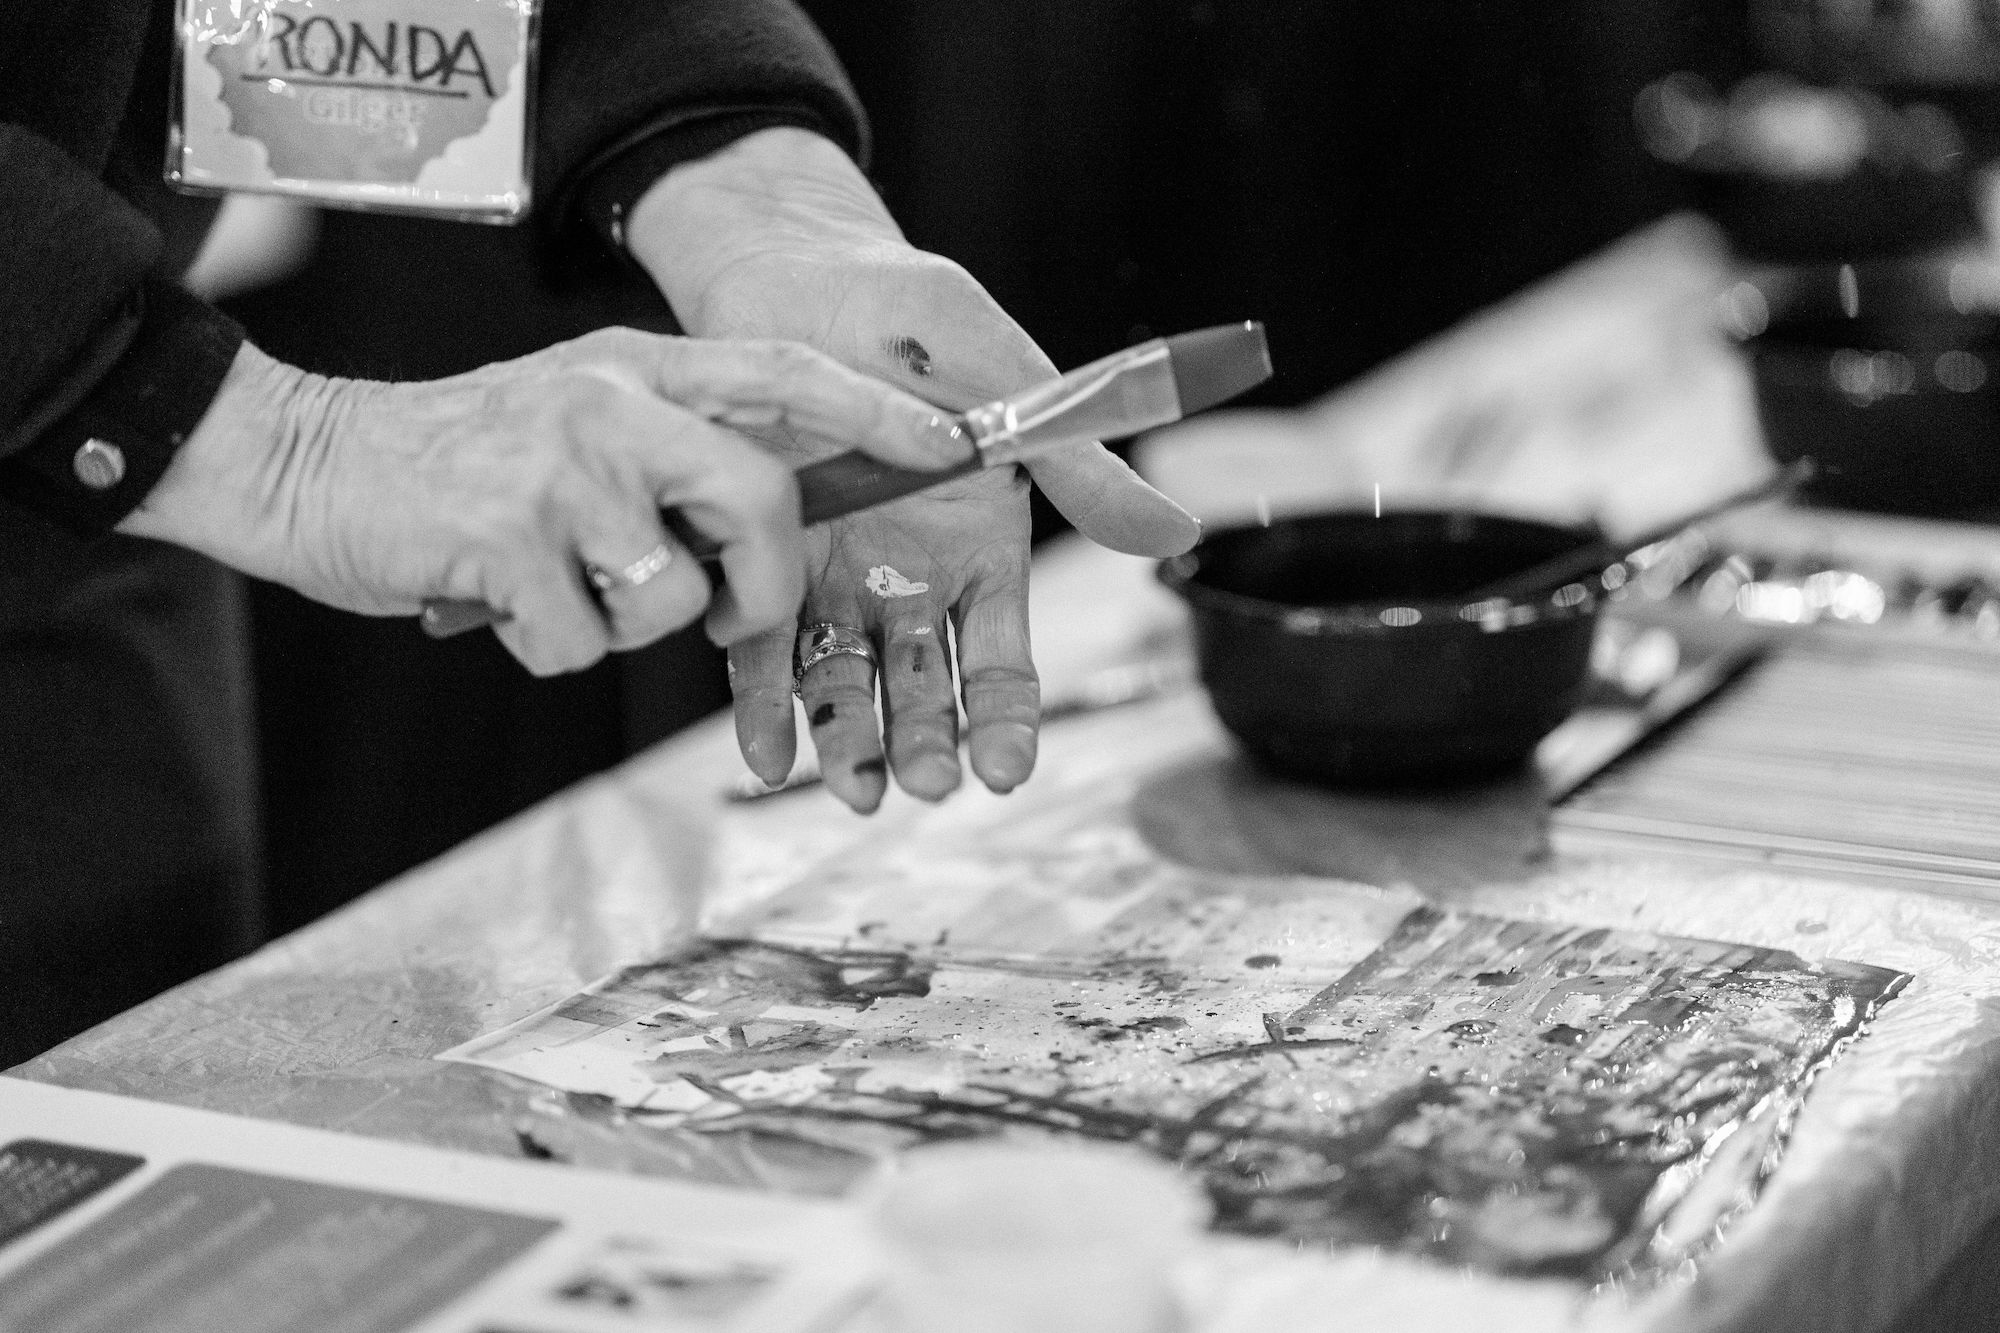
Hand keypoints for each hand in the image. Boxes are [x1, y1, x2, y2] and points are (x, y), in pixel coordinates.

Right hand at [119, 328, 969, 676]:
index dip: (876, 414)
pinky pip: (584, 644)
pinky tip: (504, 603)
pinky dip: (549, 650)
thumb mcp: (574, 417)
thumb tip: (766, 531)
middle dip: (767, 584)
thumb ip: (667, 452)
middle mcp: (611, 407)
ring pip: (672, 596)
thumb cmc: (458, 464)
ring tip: (560, 587)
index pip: (784, 375)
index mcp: (637, 371)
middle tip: (737, 612)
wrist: (308, 465)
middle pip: (761, 502)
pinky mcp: (505, 541)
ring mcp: (559, 471)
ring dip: (627, 626)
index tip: (954, 445)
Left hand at [627, 128, 1200, 809]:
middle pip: (923, 685)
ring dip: (851, 742)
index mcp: (981, 547)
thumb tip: (1179, 533)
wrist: (791, 266)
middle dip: (925, 741)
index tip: (1003, 770)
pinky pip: (763, 651)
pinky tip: (764, 757)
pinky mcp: (757, 564)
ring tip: (853, 789)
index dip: (1005, 718)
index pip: (1002, 659)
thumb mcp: (1004, 384)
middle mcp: (910, 578)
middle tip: (921, 784)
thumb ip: (1075, 470)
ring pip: (846, 683)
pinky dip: (764, 707)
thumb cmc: (910, 315)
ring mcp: (833, 577)